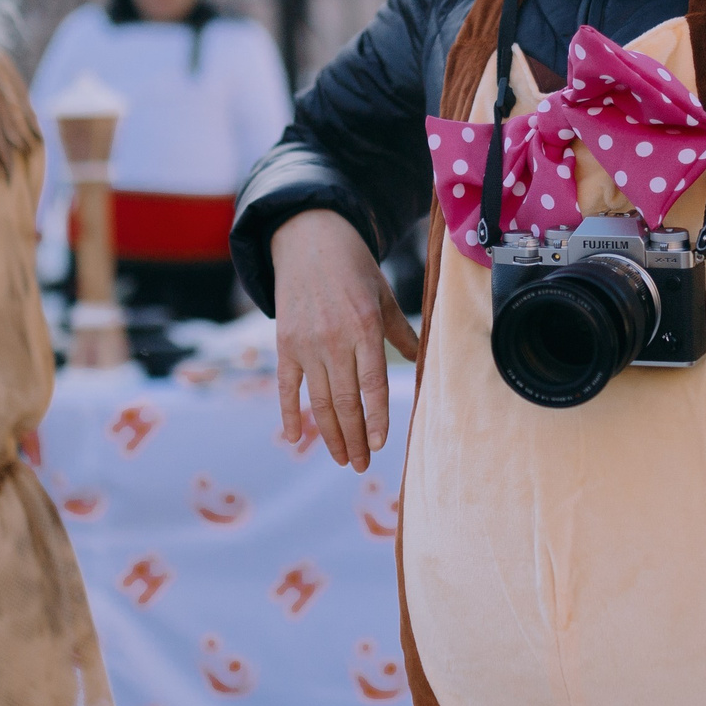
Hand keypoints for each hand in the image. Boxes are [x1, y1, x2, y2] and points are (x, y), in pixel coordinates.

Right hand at [271, 210, 418, 471]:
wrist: (309, 239)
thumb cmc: (353, 267)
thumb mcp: (384, 296)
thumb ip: (400, 332)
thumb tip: (420, 360)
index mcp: (365, 328)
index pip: (374, 384)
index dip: (377, 418)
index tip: (381, 445)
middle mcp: (335, 340)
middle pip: (346, 401)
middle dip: (354, 438)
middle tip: (360, 465)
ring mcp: (307, 344)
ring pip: (319, 401)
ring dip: (329, 435)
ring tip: (341, 459)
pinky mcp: (284, 344)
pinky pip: (287, 386)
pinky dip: (289, 413)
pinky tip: (295, 438)